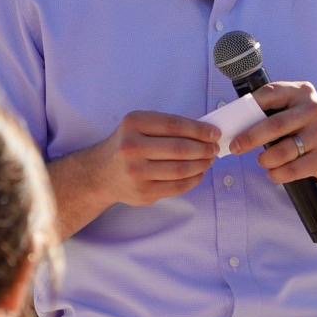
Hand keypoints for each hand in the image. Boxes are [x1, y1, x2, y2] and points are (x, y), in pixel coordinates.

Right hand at [96, 111, 219, 206]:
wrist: (101, 174)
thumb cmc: (127, 144)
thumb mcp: (138, 126)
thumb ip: (167, 126)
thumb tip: (205, 132)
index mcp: (133, 124)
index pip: (174, 125)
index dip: (198, 129)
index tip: (214, 133)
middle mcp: (132, 148)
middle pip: (179, 149)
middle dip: (204, 149)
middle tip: (215, 148)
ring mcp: (136, 173)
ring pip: (180, 170)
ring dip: (202, 165)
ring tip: (209, 160)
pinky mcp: (143, 193)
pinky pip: (177, 187)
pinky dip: (194, 180)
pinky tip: (199, 173)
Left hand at [229, 82, 316, 184]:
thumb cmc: (304, 125)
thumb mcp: (292, 108)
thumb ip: (270, 109)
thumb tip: (235, 122)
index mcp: (302, 92)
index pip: (271, 93)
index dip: (249, 106)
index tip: (233, 121)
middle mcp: (314, 110)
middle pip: (275, 125)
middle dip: (250, 138)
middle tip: (236, 147)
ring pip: (283, 151)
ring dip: (265, 159)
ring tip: (262, 161)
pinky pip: (293, 169)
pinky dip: (278, 174)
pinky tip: (273, 173)